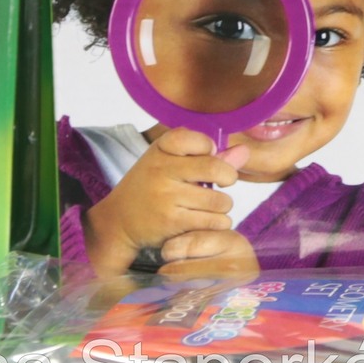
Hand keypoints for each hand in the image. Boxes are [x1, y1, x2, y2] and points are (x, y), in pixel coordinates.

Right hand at [83, 129, 252, 276]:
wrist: (118, 221)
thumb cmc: (151, 187)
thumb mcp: (171, 164)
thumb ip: (210, 157)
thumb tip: (245, 152)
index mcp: (161, 149)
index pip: (200, 139)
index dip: (210, 148)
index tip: (207, 156)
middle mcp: (162, 170)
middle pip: (217, 168)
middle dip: (228, 177)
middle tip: (223, 183)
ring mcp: (166, 197)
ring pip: (220, 200)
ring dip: (223, 206)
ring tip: (210, 206)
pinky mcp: (172, 222)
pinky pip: (214, 221)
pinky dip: (217, 223)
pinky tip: (206, 220)